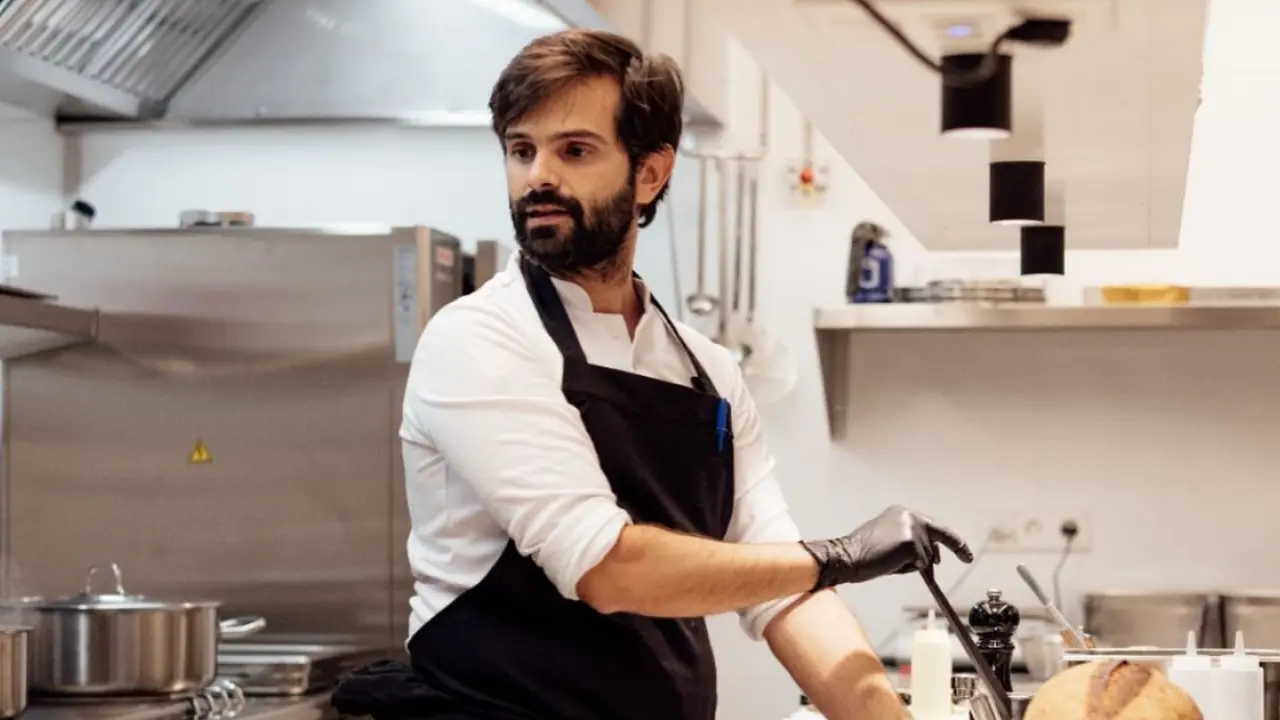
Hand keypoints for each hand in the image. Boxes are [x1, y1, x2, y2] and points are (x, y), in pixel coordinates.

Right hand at [799, 505, 973, 590]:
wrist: (847, 557)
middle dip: (954, 548)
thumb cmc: (863, 554)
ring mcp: (911, 528)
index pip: (931, 526)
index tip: (965, 552)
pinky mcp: (910, 542)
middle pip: (938, 537)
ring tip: (890, 563)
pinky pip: (920, 564)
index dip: (950, 540)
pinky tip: (891, 565)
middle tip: (967, 558)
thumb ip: (910, 544)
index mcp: (902, 514)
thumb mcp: (889, 541)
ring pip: (927, 555)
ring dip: (915, 565)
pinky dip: (908, 569)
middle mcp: (908, 516)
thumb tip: (930, 560)